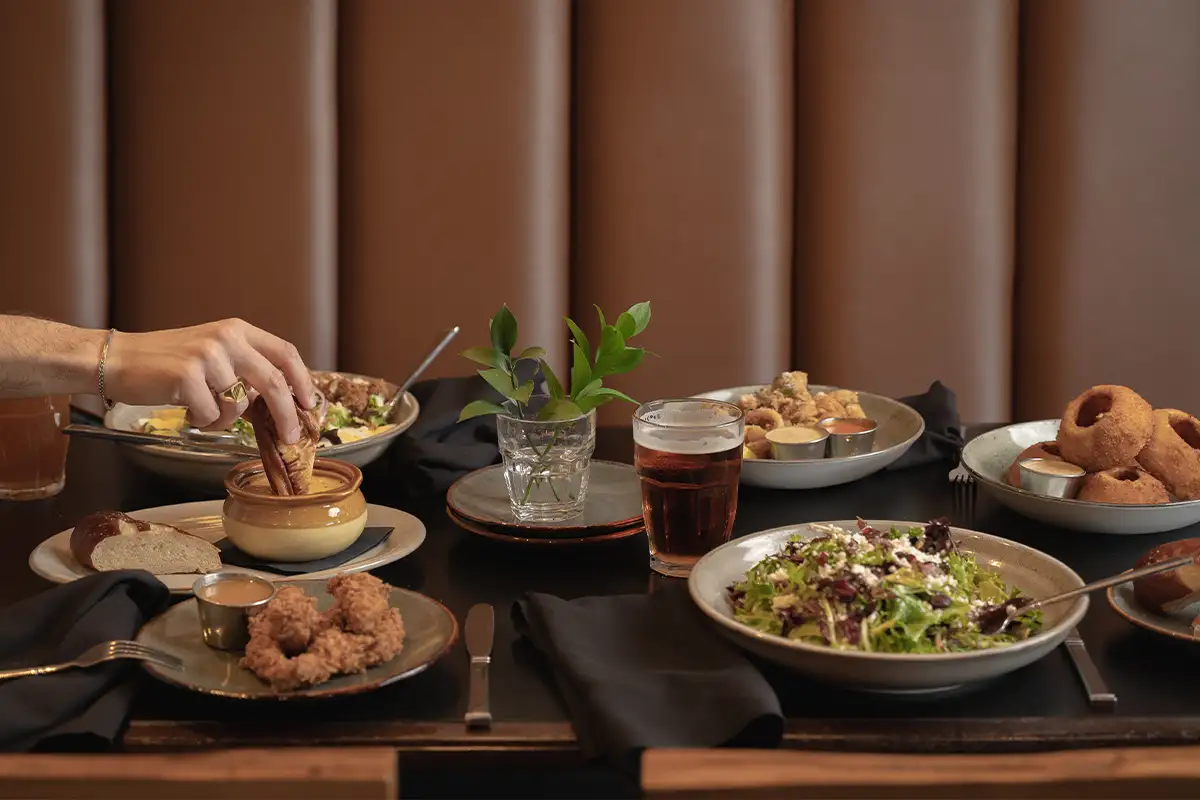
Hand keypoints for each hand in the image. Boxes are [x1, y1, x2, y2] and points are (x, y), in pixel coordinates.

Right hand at [104, 319, 316, 442]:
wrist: (115, 359)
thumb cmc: (165, 362)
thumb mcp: (212, 352)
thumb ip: (244, 367)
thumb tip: (281, 400)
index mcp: (236, 329)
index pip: (285, 352)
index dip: (303, 380)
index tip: (310, 403)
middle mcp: (225, 338)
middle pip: (274, 382)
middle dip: (287, 414)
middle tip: (291, 436)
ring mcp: (207, 356)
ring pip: (239, 406)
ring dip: (224, 419)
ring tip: (202, 410)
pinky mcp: (187, 377)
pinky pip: (212, 415)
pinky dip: (202, 421)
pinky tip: (184, 409)